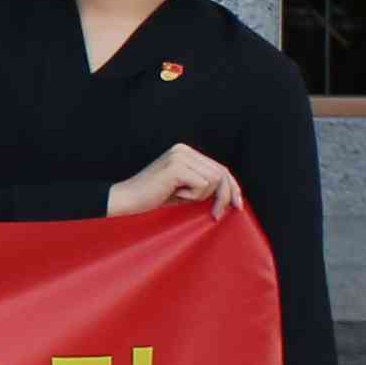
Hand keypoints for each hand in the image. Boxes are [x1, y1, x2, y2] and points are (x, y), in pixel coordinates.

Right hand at [107, 143, 242, 219]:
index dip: (233, 188)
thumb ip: (205, 183)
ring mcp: (179, 156)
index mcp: (185, 152)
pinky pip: (202, 184)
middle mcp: (183, 150)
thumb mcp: (185, 187)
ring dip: (201, 196)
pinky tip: (174, 194)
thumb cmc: (154, 197)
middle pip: (222, 173)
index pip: (220, 168)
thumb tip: (233, 192)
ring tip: (180, 196)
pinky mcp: (176, 167)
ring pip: (214, 179)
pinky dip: (192, 196)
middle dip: (224, 196)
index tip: (238, 206)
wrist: (127, 199)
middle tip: (216, 214)